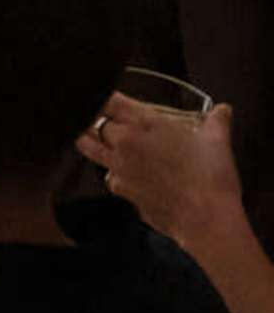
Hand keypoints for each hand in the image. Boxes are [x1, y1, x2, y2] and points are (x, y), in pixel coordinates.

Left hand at [82, 96, 252, 268]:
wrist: (205, 217)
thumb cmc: (211, 177)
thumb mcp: (218, 141)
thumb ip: (217, 121)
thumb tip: (223, 110)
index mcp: (146, 123)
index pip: (110, 101)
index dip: (101, 96)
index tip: (100, 95)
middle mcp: (125, 143)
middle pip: (95, 123)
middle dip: (96, 119)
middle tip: (98, 117)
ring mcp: (118, 167)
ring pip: (89, 147)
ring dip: (89, 140)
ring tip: (89, 136)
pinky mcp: (119, 189)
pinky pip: (108, 176)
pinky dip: (113, 172)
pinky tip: (124, 173)